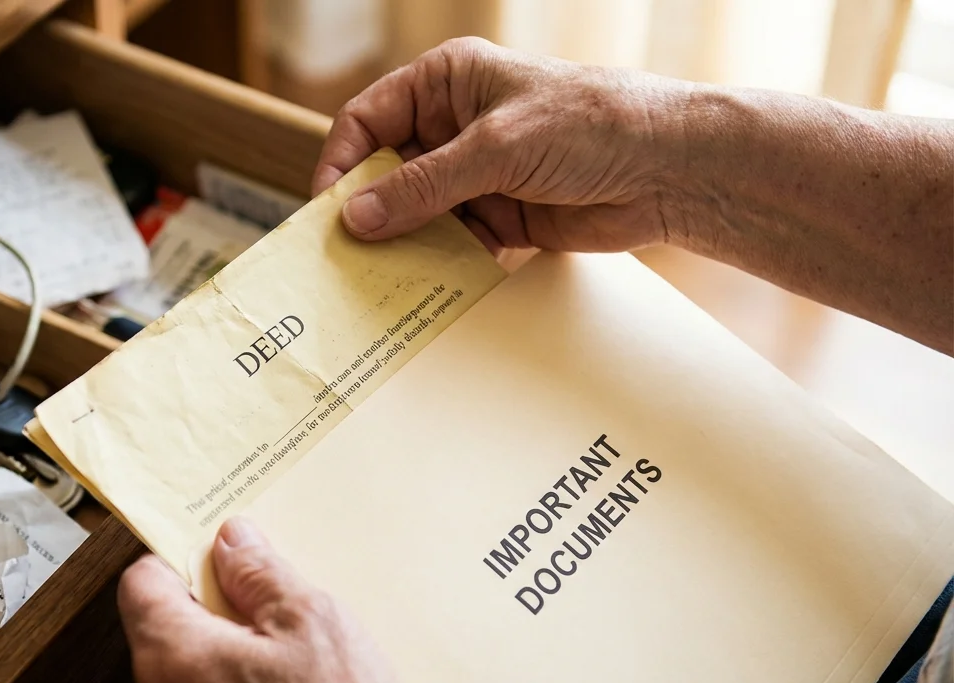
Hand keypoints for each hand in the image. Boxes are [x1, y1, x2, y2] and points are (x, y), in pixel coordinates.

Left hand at [117, 518, 433, 682]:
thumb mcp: (312, 622)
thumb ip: (260, 573)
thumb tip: (233, 543)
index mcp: (173, 660)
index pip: (141, 583)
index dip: (180, 559)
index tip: (217, 555)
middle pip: (162, 631)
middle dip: (211, 612)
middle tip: (269, 609)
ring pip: (184, 677)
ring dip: (224, 659)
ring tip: (286, 662)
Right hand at [313, 37, 691, 255]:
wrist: (671, 170)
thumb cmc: (593, 125)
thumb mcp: (497, 148)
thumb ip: (424, 185)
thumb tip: (358, 217)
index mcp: (447, 82)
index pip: (369, 120)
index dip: (343, 163)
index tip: (328, 209)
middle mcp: (455, 125)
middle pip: (387, 172)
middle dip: (371, 212)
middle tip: (348, 255)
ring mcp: (477, 173)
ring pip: (416, 214)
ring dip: (406, 244)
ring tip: (387, 278)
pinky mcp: (499, 216)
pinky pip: (451, 243)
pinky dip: (442, 263)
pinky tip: (434, 284)